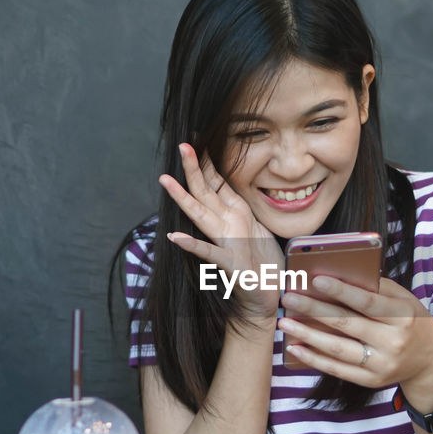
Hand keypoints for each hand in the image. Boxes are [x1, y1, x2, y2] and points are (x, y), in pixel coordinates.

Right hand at [159, 143, 283, 316]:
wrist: (266, 297)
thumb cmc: (263, 263)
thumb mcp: (257, 226)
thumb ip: (240, 207)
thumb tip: (228, 184)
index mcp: (234, 215)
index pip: (216, 182)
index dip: (207, 160)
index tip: (198, 136)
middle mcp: (225, 226)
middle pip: (205, 192)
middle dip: (193, 168)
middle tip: (182, 144)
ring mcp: (224, 244)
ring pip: (202, 214)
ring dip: (184, 198)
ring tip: (166, 181)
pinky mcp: (228, 264)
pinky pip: (209, 252)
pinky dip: (192, 244)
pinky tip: (175, 236)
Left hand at [277, 276, 432, 405]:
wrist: (428, 360)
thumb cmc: (410, 321)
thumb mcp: (403, 300)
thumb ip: (375, 289)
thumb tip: (336, 276)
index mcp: (402, 316)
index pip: (366, 302)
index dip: (340, 291)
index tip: (315, 280)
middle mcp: (393, 342)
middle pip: (346, 324)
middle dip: (313, 309)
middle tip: (289, 298)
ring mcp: (381, 364)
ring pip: (338, 349)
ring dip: (307, 335)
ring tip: (285, 322)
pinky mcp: (371, 381)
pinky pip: (337, 370)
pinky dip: (314, 358)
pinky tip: (296, 347)